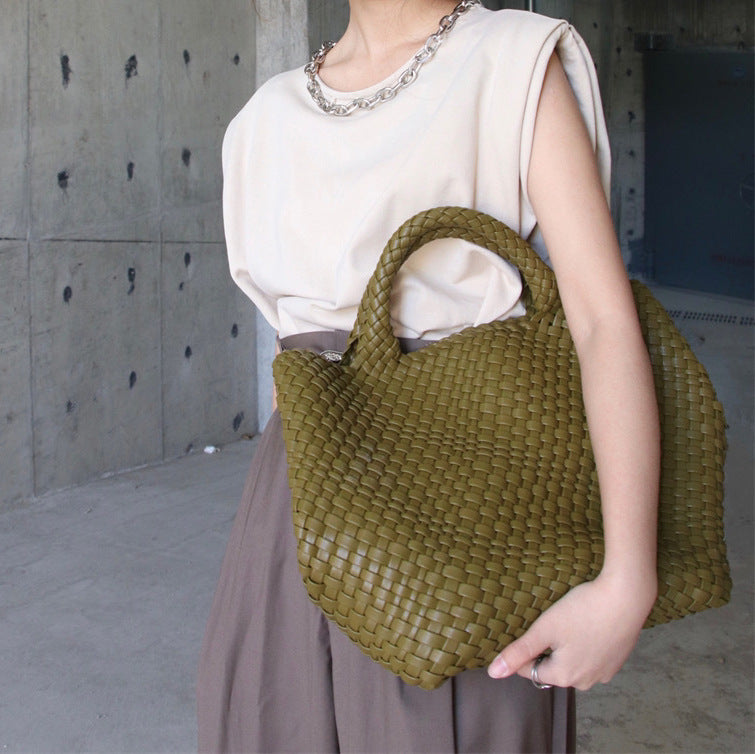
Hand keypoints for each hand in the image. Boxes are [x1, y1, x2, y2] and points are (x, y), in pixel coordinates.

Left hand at [487, 570, 656, 689]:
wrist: (626, 596)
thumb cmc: (583, 610)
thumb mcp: (545, 629)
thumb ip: (519, 652)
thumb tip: (494, 673)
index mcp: (564, 676)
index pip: (530, 670)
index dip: (522, 649)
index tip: (525, 628)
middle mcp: (585, 681)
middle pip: (553, 667)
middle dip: (546, 647)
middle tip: (548, 620)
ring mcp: (604, 672)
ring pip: (573, 662)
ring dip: (565, 646)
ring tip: (567, 621)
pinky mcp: (617, 660)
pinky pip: (591, 656)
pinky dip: (584, 644)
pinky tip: (586, 624)